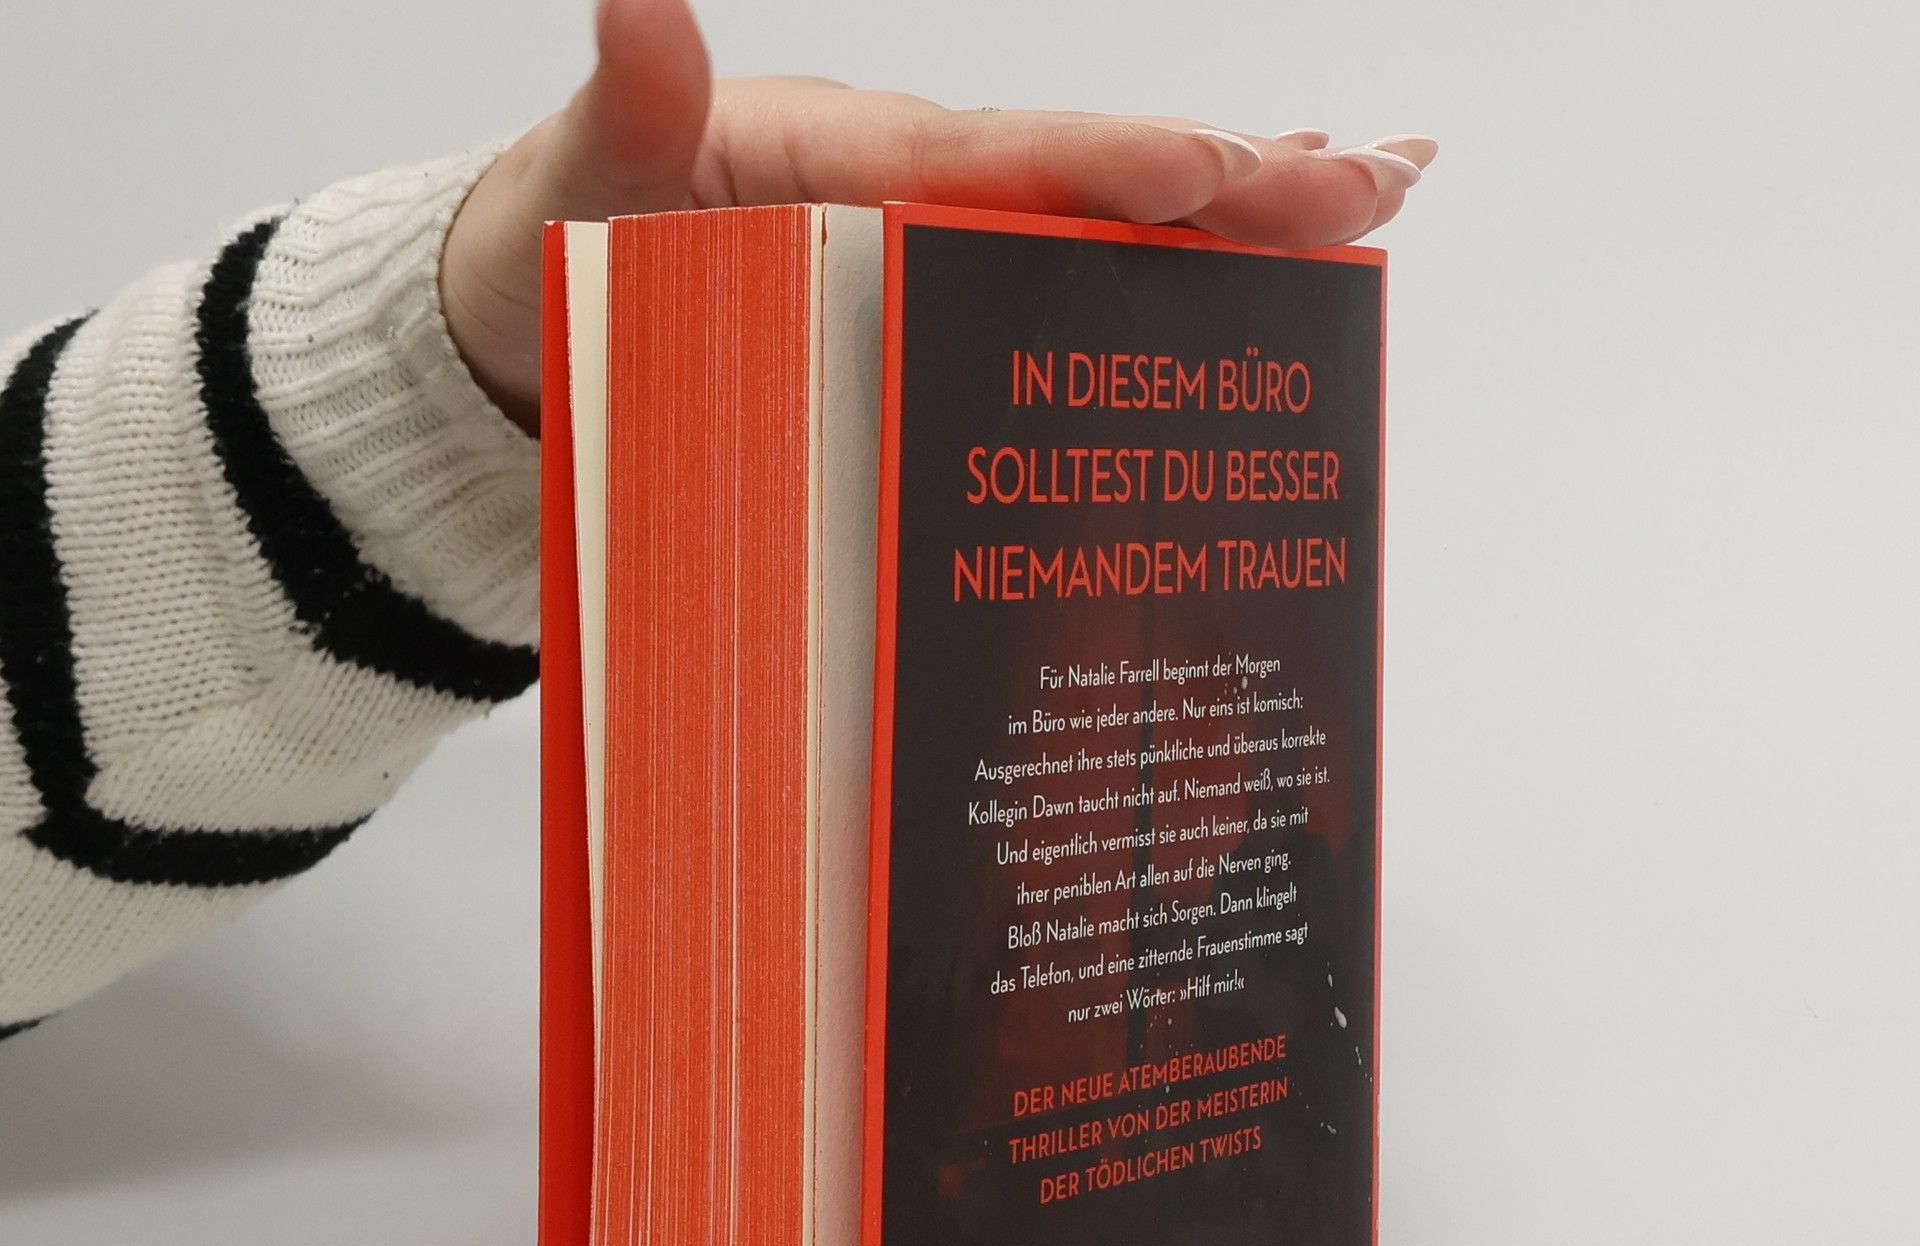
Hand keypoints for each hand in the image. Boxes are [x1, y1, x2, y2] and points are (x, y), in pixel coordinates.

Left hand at [442, 0, 1436, 431]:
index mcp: (851, 154)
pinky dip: (1177, 276)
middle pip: (1097, 174)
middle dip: (1239, 175)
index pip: (1000, 153)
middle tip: (1376, 176)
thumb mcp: (582, 182)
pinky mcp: (945, 299)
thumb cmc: (568, 252)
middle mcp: (921, 187)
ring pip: (1113, 223)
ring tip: (1371, 199)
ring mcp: (942, 242)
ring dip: (1248, 215)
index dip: (1105, 161)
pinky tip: (1258, 281)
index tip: (1207, 165)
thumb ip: (627, 104)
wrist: (550, 321)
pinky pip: (1074, 284)